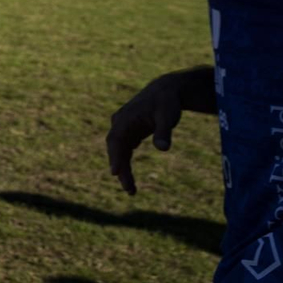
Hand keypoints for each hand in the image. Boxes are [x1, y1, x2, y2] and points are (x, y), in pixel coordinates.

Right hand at [105, 67, 213, 195]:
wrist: (166, 91)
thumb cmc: (167, 102)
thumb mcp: (168, 116)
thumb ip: (164, 132)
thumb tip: (164, 149)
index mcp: (125, 118)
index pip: (116, 140)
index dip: (115, 157)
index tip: (115, 173)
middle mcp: (119, 123)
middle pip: (115, 149)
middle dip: (120, 168)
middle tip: (130, 190)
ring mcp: (123, 128)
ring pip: (119, 151)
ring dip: (123, 169)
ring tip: (131, 190)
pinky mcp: (129, 132)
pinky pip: (124, 150)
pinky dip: (125, 162)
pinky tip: (130, 176)